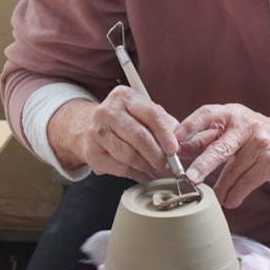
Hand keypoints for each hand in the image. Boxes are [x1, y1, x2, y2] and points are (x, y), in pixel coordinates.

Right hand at [48, 88, 179, 180]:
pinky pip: (119, 168)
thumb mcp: (144, 113)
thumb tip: (180, 144)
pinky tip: (141, 172)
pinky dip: (134, 173)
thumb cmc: (125, 121)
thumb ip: (164, 124)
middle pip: (138, 136)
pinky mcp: (91, 152)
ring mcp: (96, 132)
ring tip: (154, 168)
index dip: (164, 133)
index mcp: (124, 96)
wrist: (89, 127)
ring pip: (128, 155)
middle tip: (166, 164)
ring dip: (146, 165)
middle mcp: (107, 111)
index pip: (150, 114)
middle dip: (156, 154)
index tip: (174, 149)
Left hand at [175, 104, 269, 207]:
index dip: (189, 126)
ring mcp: (261, 144)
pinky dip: (237, 194)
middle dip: (204, 165)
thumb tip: (177, 150)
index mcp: (232, 113)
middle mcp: (247, 125)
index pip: (207, 115)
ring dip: (221, 188)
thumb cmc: (255, 136)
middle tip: (190, 178)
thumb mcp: (233, 129)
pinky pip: (248, 182)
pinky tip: (231, 200)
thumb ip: (208, 138)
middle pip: (221, 148)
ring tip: (212, 198)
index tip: (174, 140)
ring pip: (233, 171)